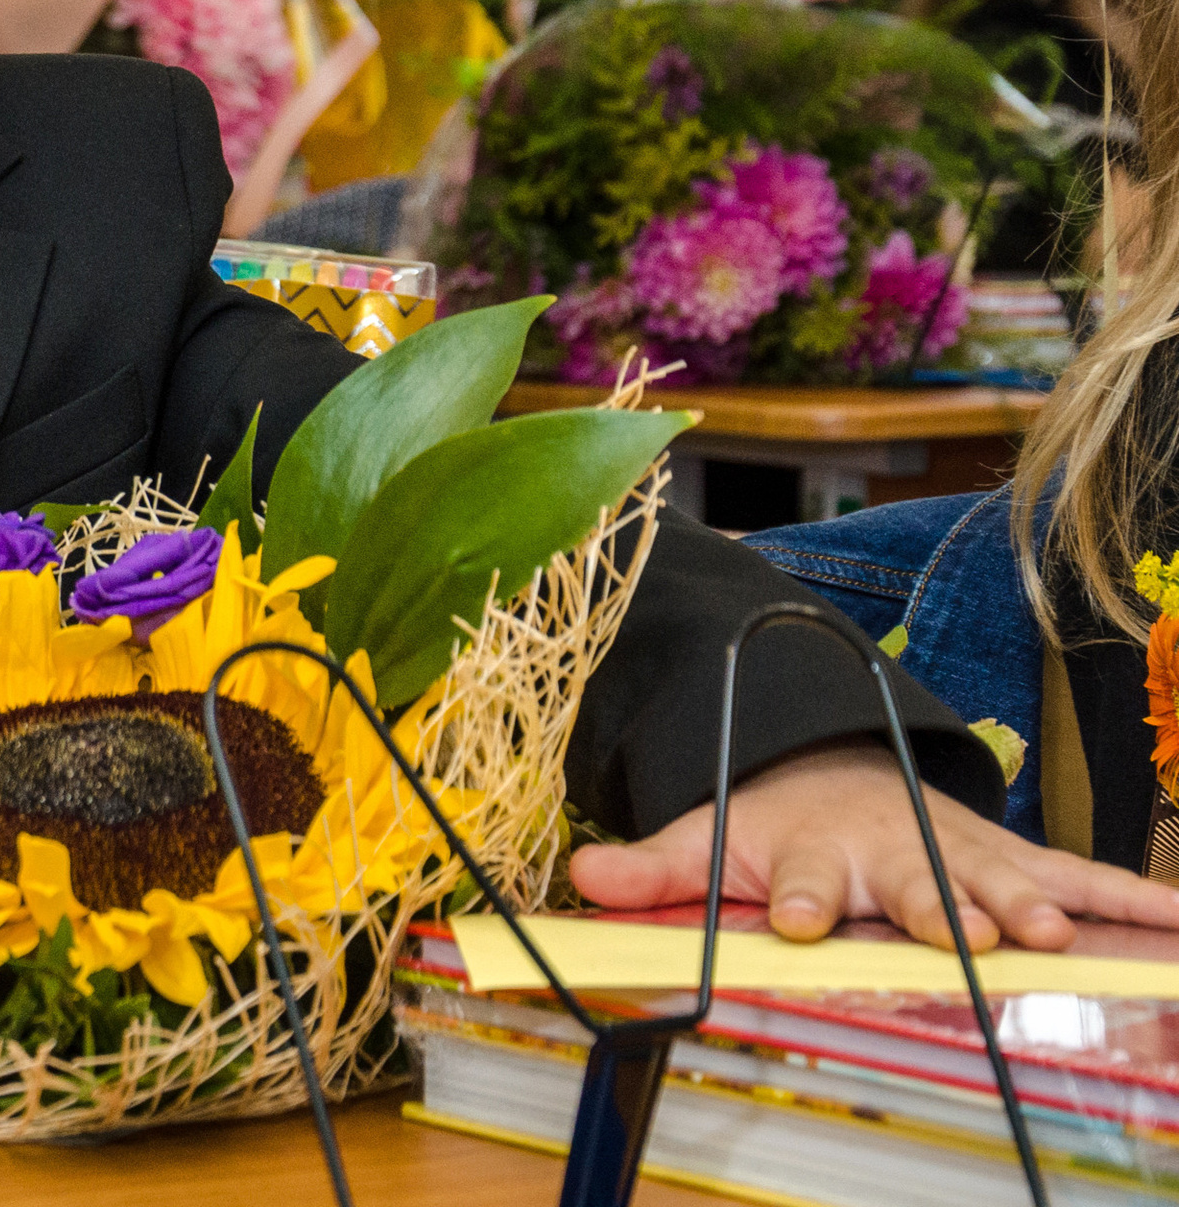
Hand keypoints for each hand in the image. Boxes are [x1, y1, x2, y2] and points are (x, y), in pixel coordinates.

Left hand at [567, 739, 1178, 950]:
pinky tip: (1175, 923)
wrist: (829, 770)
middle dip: (938, 908)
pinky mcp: (1009, 860)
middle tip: (966, 933)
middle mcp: (891, 850)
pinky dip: (1131, 900)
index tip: (793, 918)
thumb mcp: (704, 841)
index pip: (801, 880)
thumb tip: (582, 871)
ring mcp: (956, 854)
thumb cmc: (771, 826)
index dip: (796, 898)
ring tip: (1056, 934)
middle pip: (914, 884)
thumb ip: (651, 867)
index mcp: (813, 854)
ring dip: (1029, 905)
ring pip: (998, 880)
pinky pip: (1077, 878)